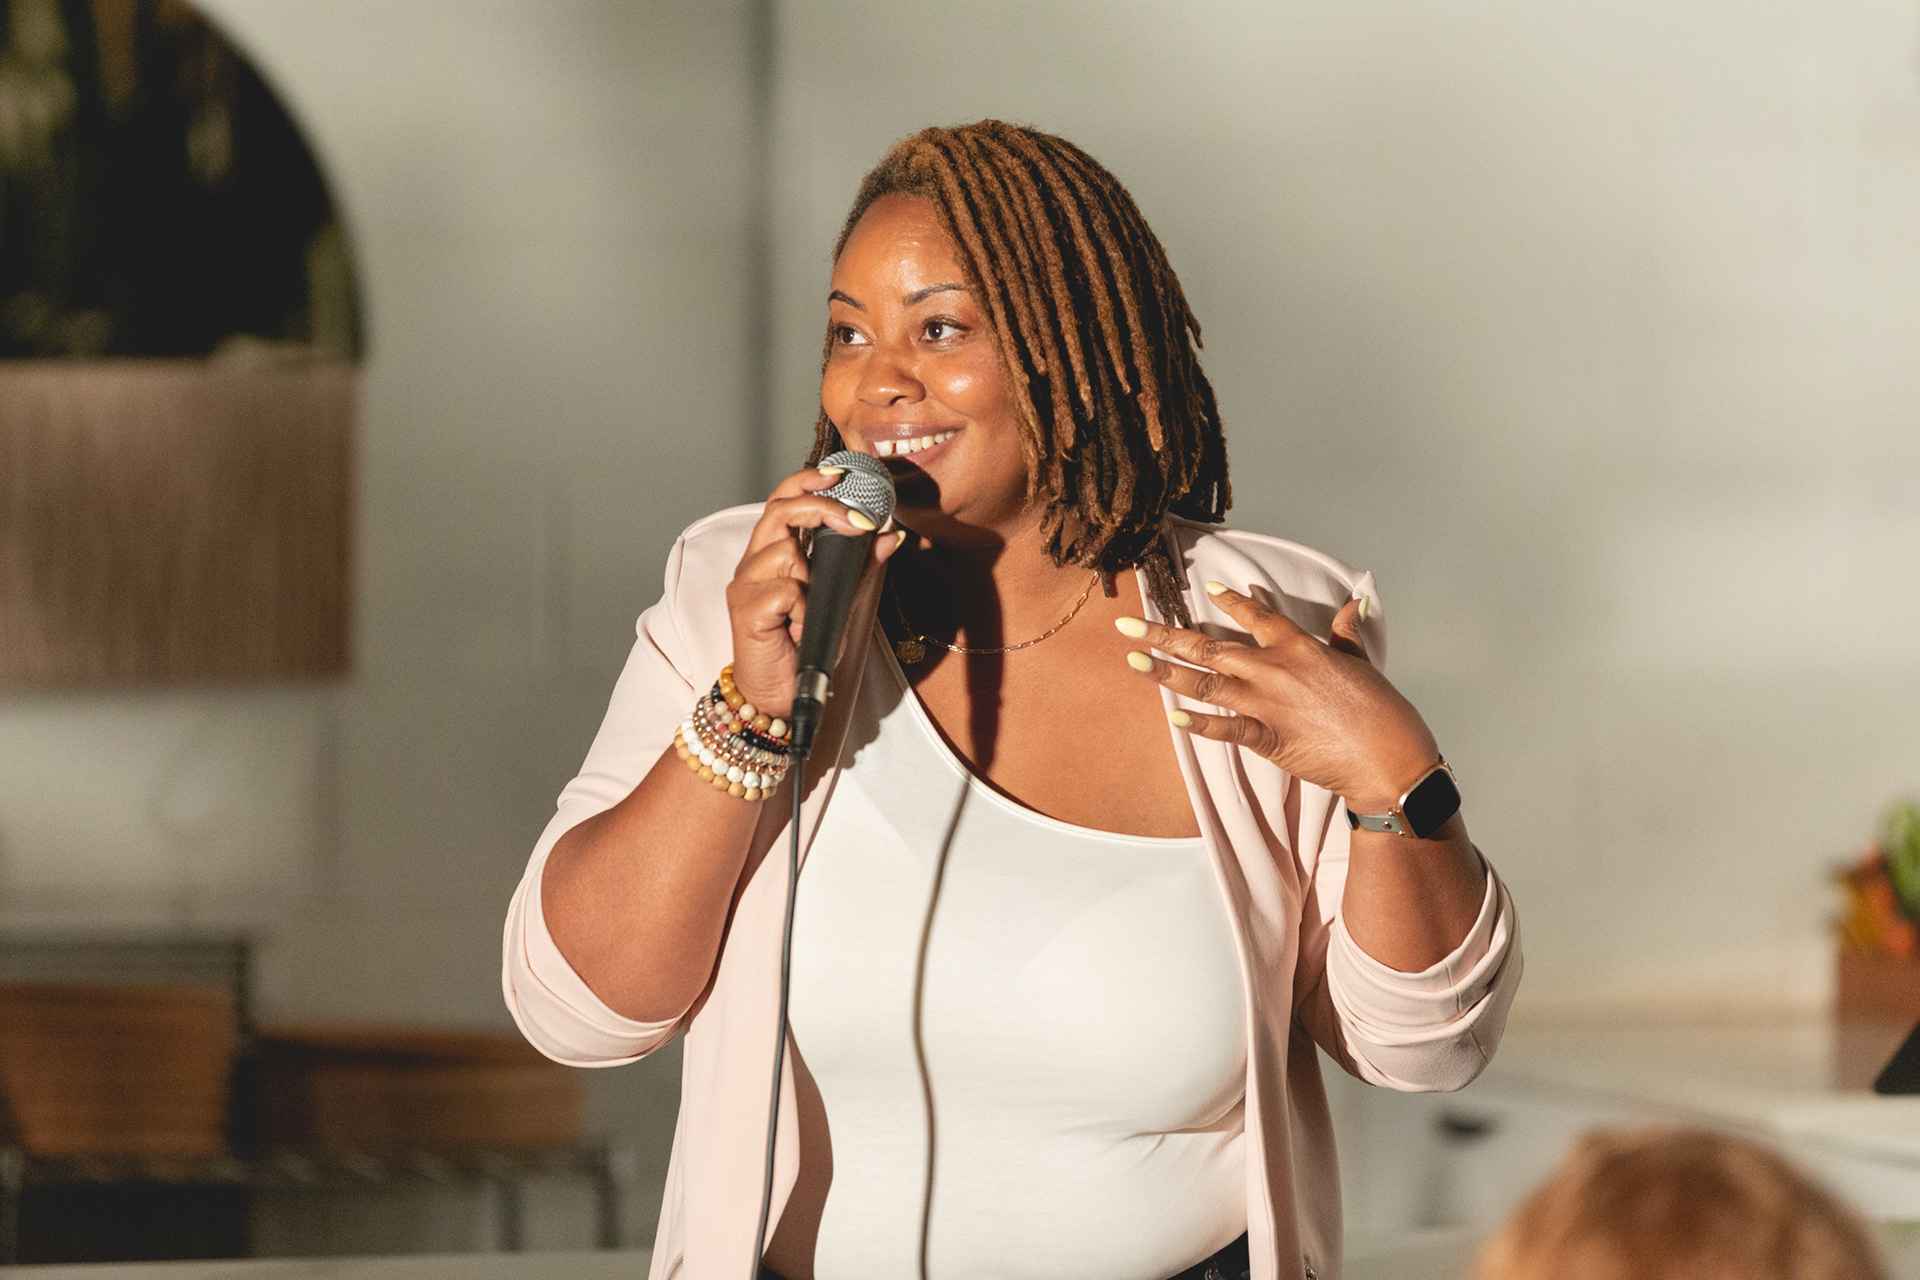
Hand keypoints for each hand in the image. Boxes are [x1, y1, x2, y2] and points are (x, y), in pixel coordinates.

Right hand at [726, 465, 903, 716]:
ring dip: (811, 580)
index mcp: (771, 554)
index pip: (782, 500)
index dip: (808, 480)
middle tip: (858, 523)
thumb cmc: (803, 648)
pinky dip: (803, 610)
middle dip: (822, 508)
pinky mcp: (744, 609)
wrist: (779, 697)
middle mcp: (752, 563)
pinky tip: (799, 629)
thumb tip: (890, 535)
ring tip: (807, 611)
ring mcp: (744, 585)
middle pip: (779, 510)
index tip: (840, 474)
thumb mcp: (841, 602)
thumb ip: (861, 568)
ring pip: (786, 551)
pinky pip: (787, 591)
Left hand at [1119, 583, 1437, 812]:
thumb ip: (1346, 633)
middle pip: (1210, 646)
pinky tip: (1170, 716)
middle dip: (1165, 634)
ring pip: (1205, 682)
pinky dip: (1196, 722)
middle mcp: (1275, 669)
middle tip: (1128, 625)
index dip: (1231, 601)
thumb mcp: (1363, 663)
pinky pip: (1223, 728)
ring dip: (1165, 672)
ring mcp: (1266, 704)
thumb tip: (1353, 603)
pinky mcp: (1266, 738)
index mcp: (1299, 646)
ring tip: (1133, 661)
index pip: (1256, 616)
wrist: (1390, 757)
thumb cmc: (1383, 712)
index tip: (1210, 588)